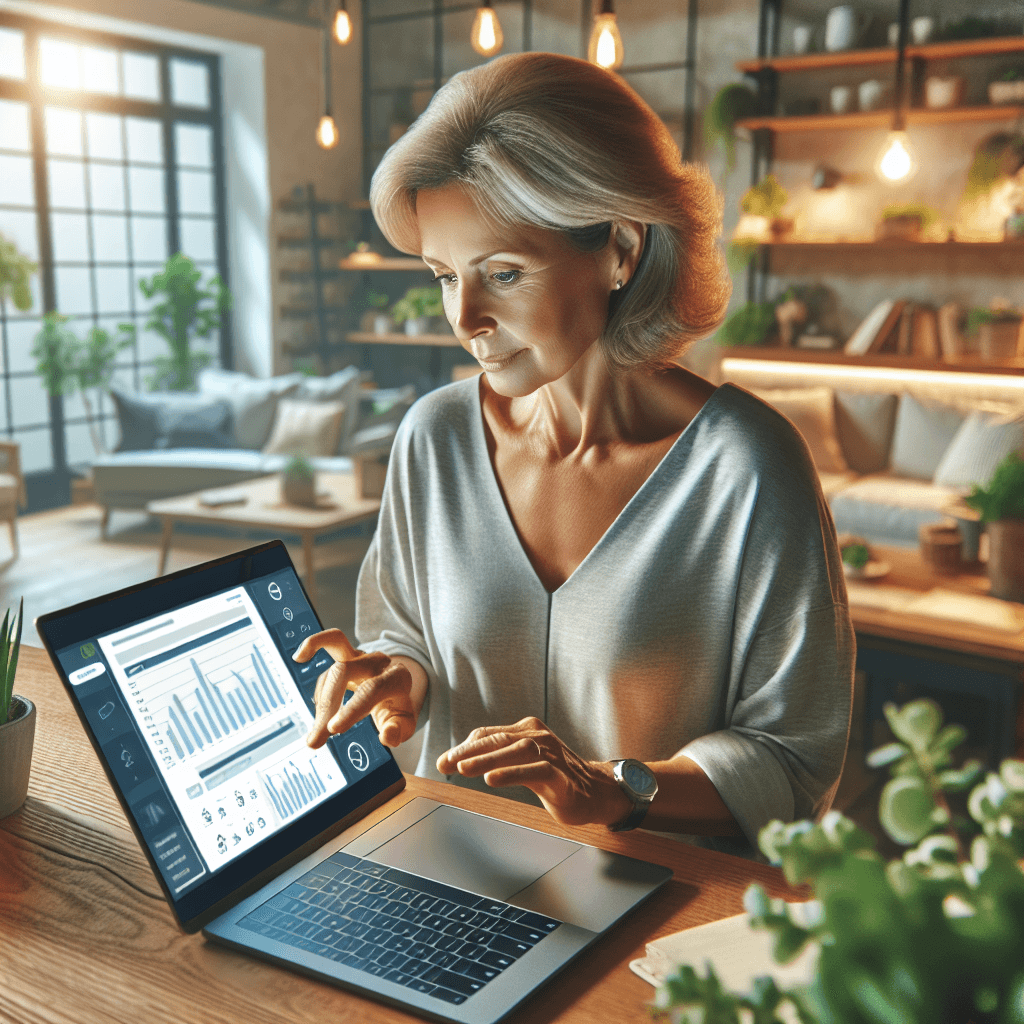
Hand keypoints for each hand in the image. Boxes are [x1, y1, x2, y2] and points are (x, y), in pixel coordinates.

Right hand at [293, 628, 415, 748]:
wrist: (396, 684)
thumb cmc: (397, 705)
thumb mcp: (405, 723)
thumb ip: (398, 730)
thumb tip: (387, 735)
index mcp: (398, 678)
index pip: (373, 689)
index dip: (351, 708)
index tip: (333, 729)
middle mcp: (379, 662)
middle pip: (346, 671)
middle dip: (328, 704)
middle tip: (317, 738)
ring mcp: (361, 656)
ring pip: (334, 666)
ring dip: (321, 702)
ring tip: (316, 733)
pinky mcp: (346, 652)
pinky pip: (328, 644)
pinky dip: (315, 659)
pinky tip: (302, 664)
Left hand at [436, 717, 631, 827]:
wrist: (596, 791)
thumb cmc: (555, 775)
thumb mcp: (522, 762)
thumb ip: (496, 757)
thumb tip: (458, 759)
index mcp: (526, 730)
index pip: (488, 734)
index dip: (464, 747)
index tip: (444, 761)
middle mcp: (537, 737)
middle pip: (498, 739)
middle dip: (469, 752)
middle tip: (447, 763)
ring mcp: (551, 754)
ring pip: (515, 750)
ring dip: (487, 759)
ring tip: (463, 769)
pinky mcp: (561, 775)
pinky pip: (535, 770)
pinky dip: (512, 773)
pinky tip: (493, 779)